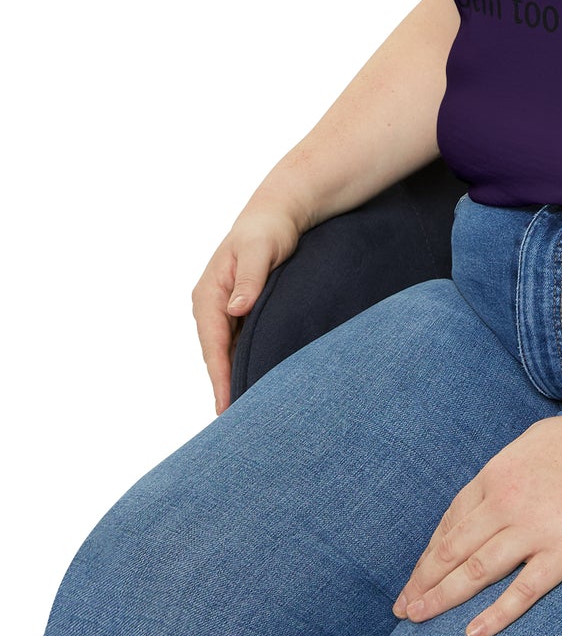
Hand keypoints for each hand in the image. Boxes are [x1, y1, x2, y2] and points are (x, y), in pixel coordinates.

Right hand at [191, 196, 307, 414]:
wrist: (279, 212)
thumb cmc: (269, 229)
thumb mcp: (260, 250)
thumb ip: (250, 279)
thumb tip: (236, 308)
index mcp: (208, 295)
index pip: (212, 345)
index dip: (219, 377)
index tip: (226, 406)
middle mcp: (211, 305)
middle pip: (217, 354)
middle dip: (226, 384)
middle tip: (238, 422)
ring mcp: (224, 308)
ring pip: (228, 351)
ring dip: (235, 375)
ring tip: (247, 411)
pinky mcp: (240, 309)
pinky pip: (240, 341)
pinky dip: (246, 360)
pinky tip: (258, 378)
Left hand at [392, 408, 561, 635]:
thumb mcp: (539, 439)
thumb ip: (510, 467)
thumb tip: (491, 490)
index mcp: (500, 472)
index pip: (452, 518)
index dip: (430, 550)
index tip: (418, 573)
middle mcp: (508, 501)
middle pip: (453, 548)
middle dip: (423, 581)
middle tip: (403, 606)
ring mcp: (535, 528)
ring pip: (475, 572)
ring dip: (441, 599)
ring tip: (418, 618)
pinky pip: (521, 592)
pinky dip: (494, 616)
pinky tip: (473, 633)